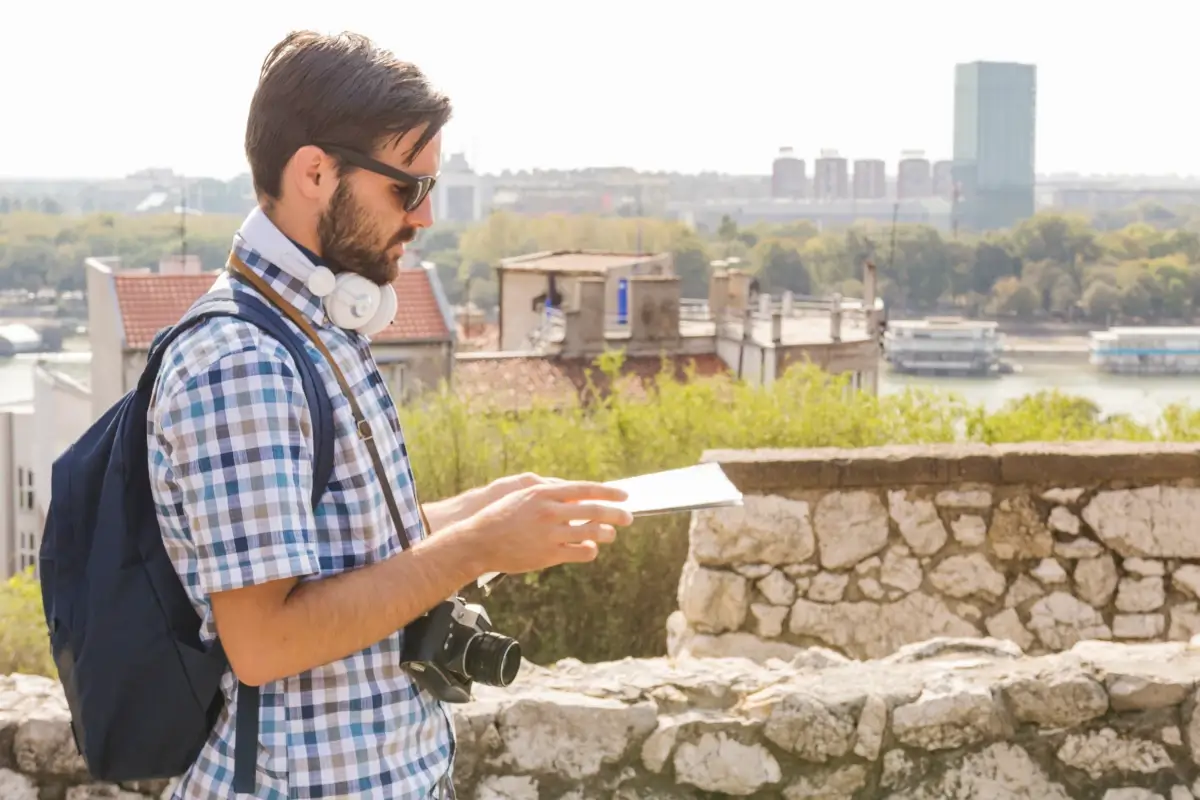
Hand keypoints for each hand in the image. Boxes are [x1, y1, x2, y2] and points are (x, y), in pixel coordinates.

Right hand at [457, 481, 633, 575]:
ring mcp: (550, 533)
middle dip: (616, 514)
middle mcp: (550, 511)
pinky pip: (579, 551)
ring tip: (611, 534)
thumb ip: (550, 494)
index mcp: (544, 493)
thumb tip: (576, 496)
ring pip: (590, 532)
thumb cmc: (501, 516)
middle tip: (628, 517)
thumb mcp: (524, 497)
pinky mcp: (548, 554)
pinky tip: (590, 549)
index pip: (585, 489)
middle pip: (594, 510)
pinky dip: (590, 550)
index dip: (608, 492)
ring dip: (606, 533)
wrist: (479, 541)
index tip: (624, 495)